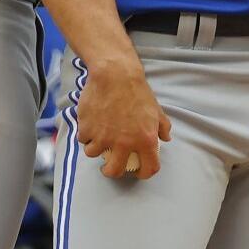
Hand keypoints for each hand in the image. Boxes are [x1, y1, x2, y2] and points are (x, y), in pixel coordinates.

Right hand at [75, 59, 170, 179]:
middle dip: (111, 171)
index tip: (138, 170)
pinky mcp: (87, 128)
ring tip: (97, 140)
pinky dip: (85, 133)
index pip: (148, 169)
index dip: (144, 173)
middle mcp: (123, 143)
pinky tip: (89, 125)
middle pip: (114, 171)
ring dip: (95, 149)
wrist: (115, 74)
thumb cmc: (137, 90)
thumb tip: (165, 138)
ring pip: (93, 154)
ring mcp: (103, 137)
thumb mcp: (156, 109)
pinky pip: (83, 137)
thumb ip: (163, 126)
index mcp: (145, 140)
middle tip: (109, 165)